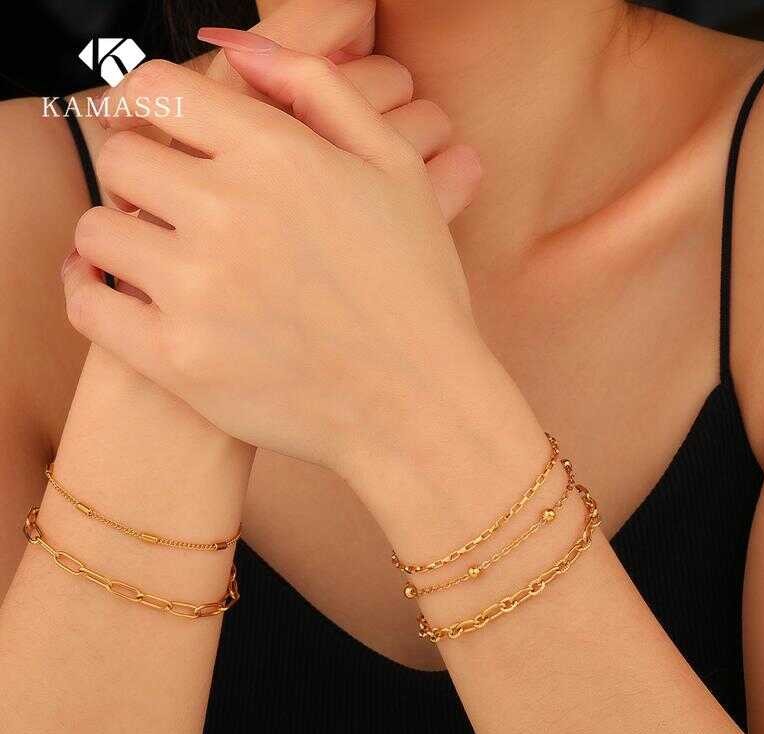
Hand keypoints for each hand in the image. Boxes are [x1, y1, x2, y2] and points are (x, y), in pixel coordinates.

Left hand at [64, 36, 488, 473]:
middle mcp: (229, 212)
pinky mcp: (180, 359)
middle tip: (168, 201)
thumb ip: (318, 88)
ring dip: (120, 233)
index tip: (157, 127)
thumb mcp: (396, 170)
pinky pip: (88, 305)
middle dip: (140, 172)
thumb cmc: (415, 290)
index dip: (149, 104)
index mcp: (280, 156)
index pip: (159, 90)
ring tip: (157, 252)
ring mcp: (198, 289)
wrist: (418, 402)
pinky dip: (89, 290)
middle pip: (120, 159)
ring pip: (96, 231)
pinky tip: (112, 289)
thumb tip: (237, 45)